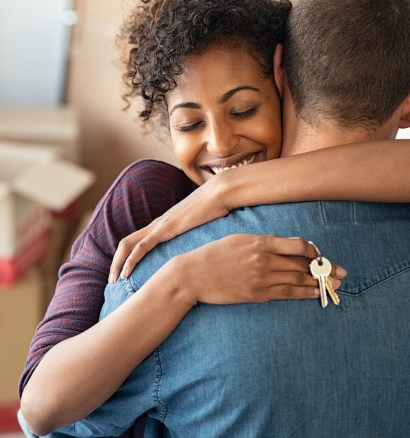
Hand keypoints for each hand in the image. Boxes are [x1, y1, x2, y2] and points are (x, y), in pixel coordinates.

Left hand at [109, 177, 229, 282]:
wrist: (220, 193)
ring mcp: (159, 226)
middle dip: (115, 262)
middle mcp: (157, 224)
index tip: (124, 274)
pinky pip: (141, 246)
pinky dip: (131, 260)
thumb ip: (198, 237)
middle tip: (112, 280)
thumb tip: (205, 251)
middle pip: (126, 243)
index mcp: (163, 225)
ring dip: (117, 263)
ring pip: (128, 244)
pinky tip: (126, 273)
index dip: (127, 257)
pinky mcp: (165, 229)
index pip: (137, 241)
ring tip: (113, 280)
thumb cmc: (216, 209)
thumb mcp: (204, 228)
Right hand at [168, 234, 346, 305]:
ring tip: (334, 284)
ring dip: (319, 283)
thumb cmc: (213, 254)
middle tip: (341, 273)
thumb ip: (262, 242)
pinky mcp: (256, 294)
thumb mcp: (238, 239)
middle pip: (303, 265)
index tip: (320, 255)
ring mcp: (261, 279)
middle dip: (325, 269)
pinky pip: (286, 294)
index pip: (298, 245)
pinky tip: (315, 294)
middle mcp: (264, 260)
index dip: (314, 251)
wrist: (193, 275)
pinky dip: (303, 294)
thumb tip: (285, 247)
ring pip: (298, 280)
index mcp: (260, 242)